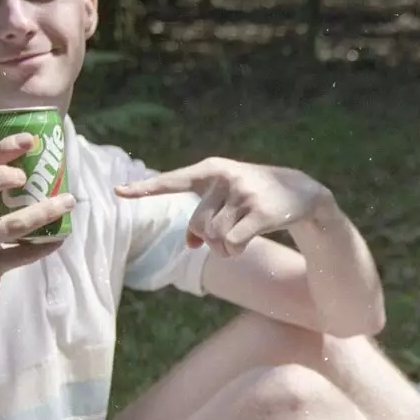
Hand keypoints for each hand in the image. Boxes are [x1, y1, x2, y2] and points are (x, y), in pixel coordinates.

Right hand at [0, 133, 74, 322]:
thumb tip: (39, 173)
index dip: (1, 151)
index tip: (29, 139)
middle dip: (0, 178)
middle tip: (28, 175)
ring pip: (4, 227)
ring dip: (39, 213)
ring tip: (66, 203)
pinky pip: (14, 257)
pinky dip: (39, 247)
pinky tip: (59, 239)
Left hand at [115, 156, 330, 257]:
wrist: (303, 191)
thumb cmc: (256, 196)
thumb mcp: (228, 199)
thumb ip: (205, 215)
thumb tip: (187, 245)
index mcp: (212, 169)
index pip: (173, 180)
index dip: (145, 188)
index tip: (117, 192)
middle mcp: (225, 177)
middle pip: (197, 224)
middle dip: (207, 239)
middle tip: (224, 239)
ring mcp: (243, 193)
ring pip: (213, 237)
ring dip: (222, 249)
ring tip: (237, 241)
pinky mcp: (260, 212)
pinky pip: (231, 243)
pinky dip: (233, 251)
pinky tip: (243, 245)